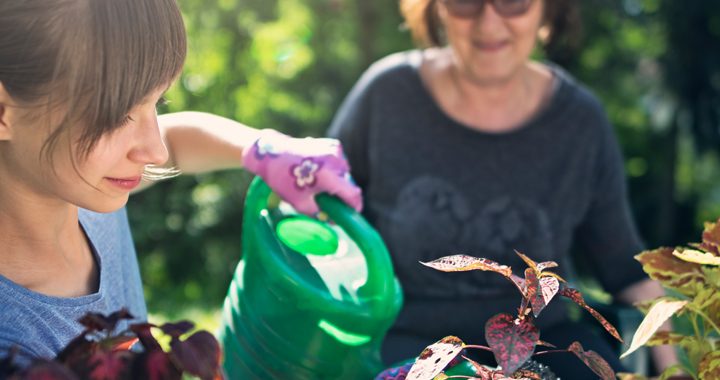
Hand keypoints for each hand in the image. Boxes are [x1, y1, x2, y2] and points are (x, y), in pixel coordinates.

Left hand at [241, 129, 362, 215]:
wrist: (271, 152)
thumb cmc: (283, 179)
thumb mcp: (300, 203)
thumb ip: (319, 214)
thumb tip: (334, 222)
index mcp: (329, 177)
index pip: (353, 194)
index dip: (355, 206)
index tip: (353, 213)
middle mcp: (336, 162)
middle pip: (349, 184)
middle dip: (343, 194)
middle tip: (330, 202)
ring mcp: (335, 151)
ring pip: (345, 172)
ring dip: (338, 180)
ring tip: (320, 184)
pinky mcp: (333, 144)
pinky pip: (340, 162)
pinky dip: (334, 168)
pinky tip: (318, 170)